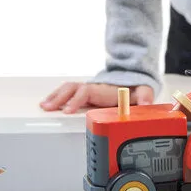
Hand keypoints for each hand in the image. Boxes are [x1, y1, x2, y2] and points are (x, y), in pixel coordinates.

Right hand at [39, 82, 153, 113]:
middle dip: (59, 97)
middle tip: (48, 108)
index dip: (76, 100)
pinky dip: (57, 96)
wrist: (132, 80)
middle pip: (73, 88)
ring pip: (68, 89)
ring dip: (55, 96)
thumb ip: (144, 97)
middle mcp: (94, 88)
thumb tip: (147, 103)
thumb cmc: (135, 89)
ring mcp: (88, 90)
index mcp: (104, 90)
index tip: (68, 110)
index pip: (87, 92)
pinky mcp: (85, 94)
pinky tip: (49, 104)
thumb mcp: (142, 92)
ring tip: (43, 105)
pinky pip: (68, 92)